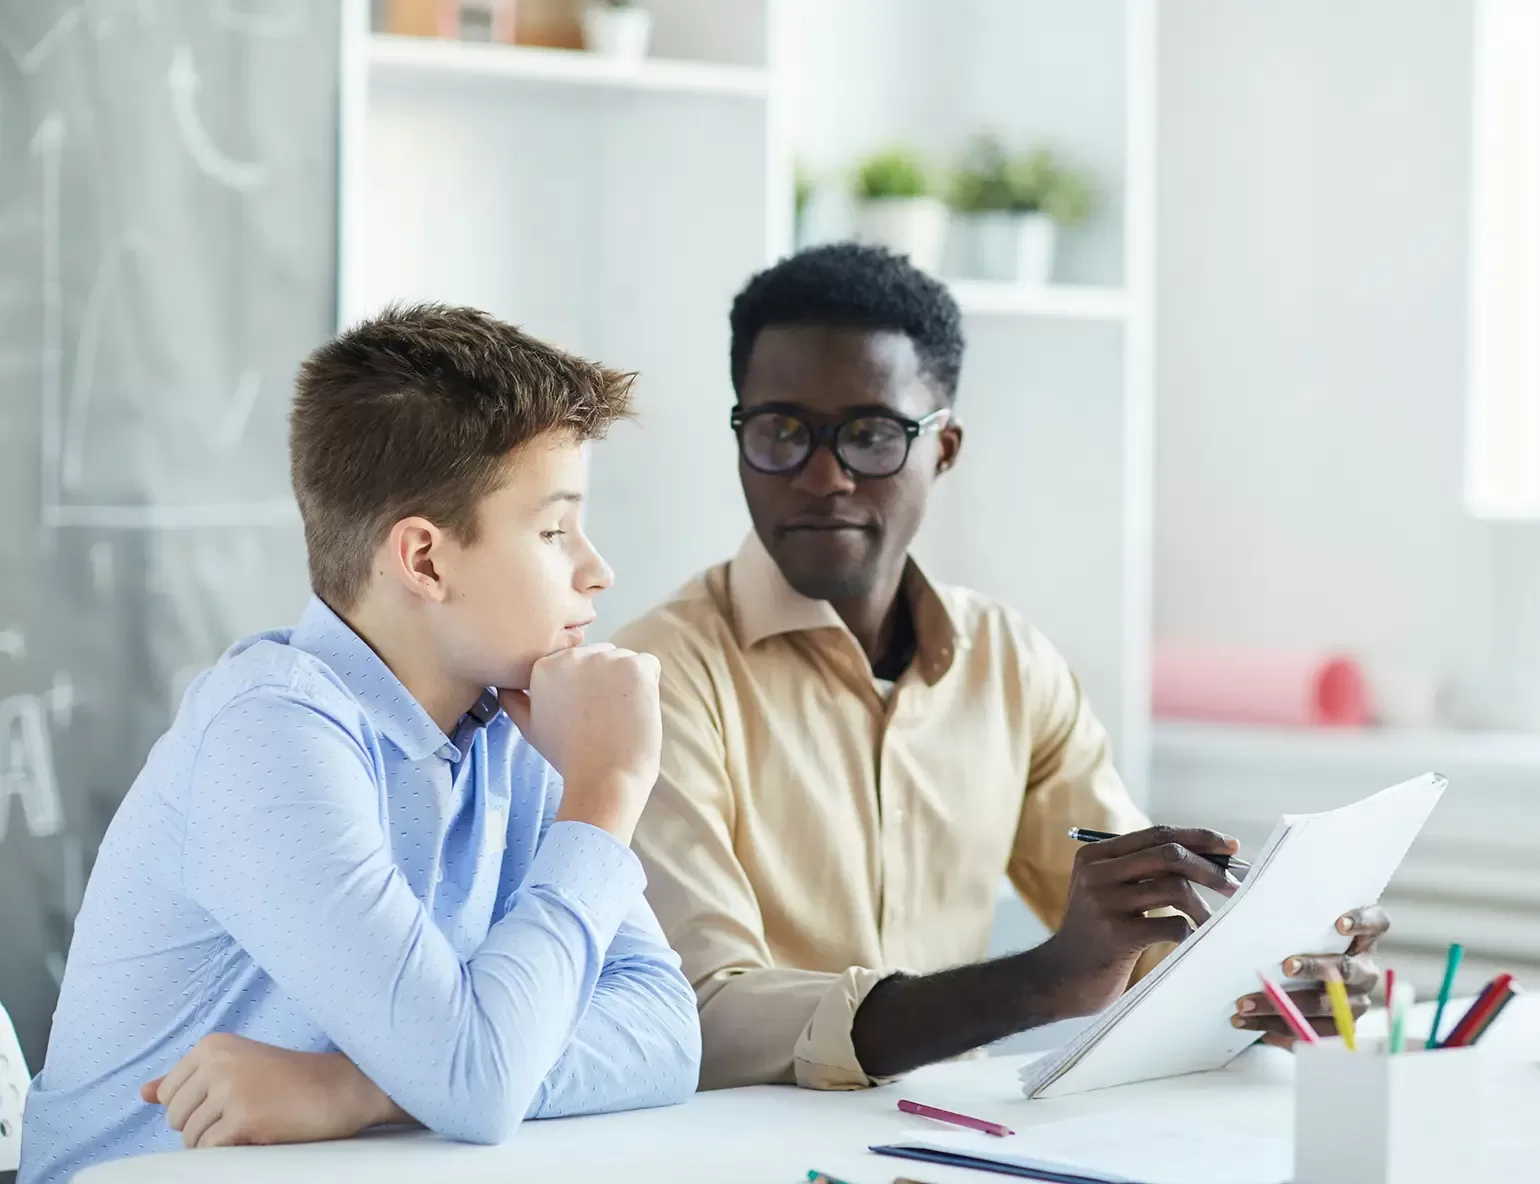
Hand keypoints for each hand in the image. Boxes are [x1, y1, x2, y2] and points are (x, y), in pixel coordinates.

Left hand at [140, 1033, 409, 1147]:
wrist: (339, 1088)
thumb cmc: (287, 1080)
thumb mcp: (235, 1067)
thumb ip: (187, 1079)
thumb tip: (144, 1094)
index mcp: (211, 1045)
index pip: (169, 1095)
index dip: (198, 1108)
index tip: (233, 1097)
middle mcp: (216, 1062)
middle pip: (176, 1118)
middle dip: (205, 1126)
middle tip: (246, 1112)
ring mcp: (229, 1089)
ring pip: (191, 1139)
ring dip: (219, 1141)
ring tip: (255, 1122)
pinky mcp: (243, 1117)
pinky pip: (209, 1151)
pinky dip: (230, 1151)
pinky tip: (257, 1135)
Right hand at [499, 642, 661, 843]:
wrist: (602, 779)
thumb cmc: (569, 757)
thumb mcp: (530, 728)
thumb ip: (516, 702)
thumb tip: (505, 687)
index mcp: (543, 666)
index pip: (577, 661)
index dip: (587, 689)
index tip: (584, 715)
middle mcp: (572, 655)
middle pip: (602, 656)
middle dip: (607, 681)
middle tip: (602, 718)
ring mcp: (605, 658)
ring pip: (626, 660)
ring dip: (628, 684)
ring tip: (618, 717)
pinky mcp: (635, 666)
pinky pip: (649, 665)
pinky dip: (649, 686)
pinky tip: (635, 712)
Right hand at [1040, 826, 1239, 1012]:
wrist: (1062, 978)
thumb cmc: (1097, 934)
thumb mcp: (1106, 891)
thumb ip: (1140, 870)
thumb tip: (1208, 856)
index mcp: (1095, 856)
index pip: (1157, 834)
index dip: (1199, 837)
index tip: (1231, 847)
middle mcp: (1096, 873)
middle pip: (1169, 854)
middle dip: (1210, 867)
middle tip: (1234, 884)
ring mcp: (1105, 903)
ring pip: (1175, 888)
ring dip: (1202, 906)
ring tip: (1208, 922)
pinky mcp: (1117, 935)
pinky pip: (1173, 926)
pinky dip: (1189, 932)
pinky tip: (1187, 940)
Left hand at [1231, 905, 1388, 1046]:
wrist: (1308, 978)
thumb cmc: (1302, 941)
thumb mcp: (1303, 923)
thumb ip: (1290, 911)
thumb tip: (1241, 888)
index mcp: (1364, 938)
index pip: (1376, 923)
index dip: (1362, 923)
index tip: (1340, 924)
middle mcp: (1365, 970)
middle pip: (1346, 969)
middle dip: (1314, 968)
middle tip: (1286, 966)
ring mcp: (1356, 1002)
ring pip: (1325, 1006)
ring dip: (1283, 1006)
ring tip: (1245, 1004)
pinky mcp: (1340, 1028)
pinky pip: (1312, 1033)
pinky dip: (1278, 1029)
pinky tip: (1251, 1024)